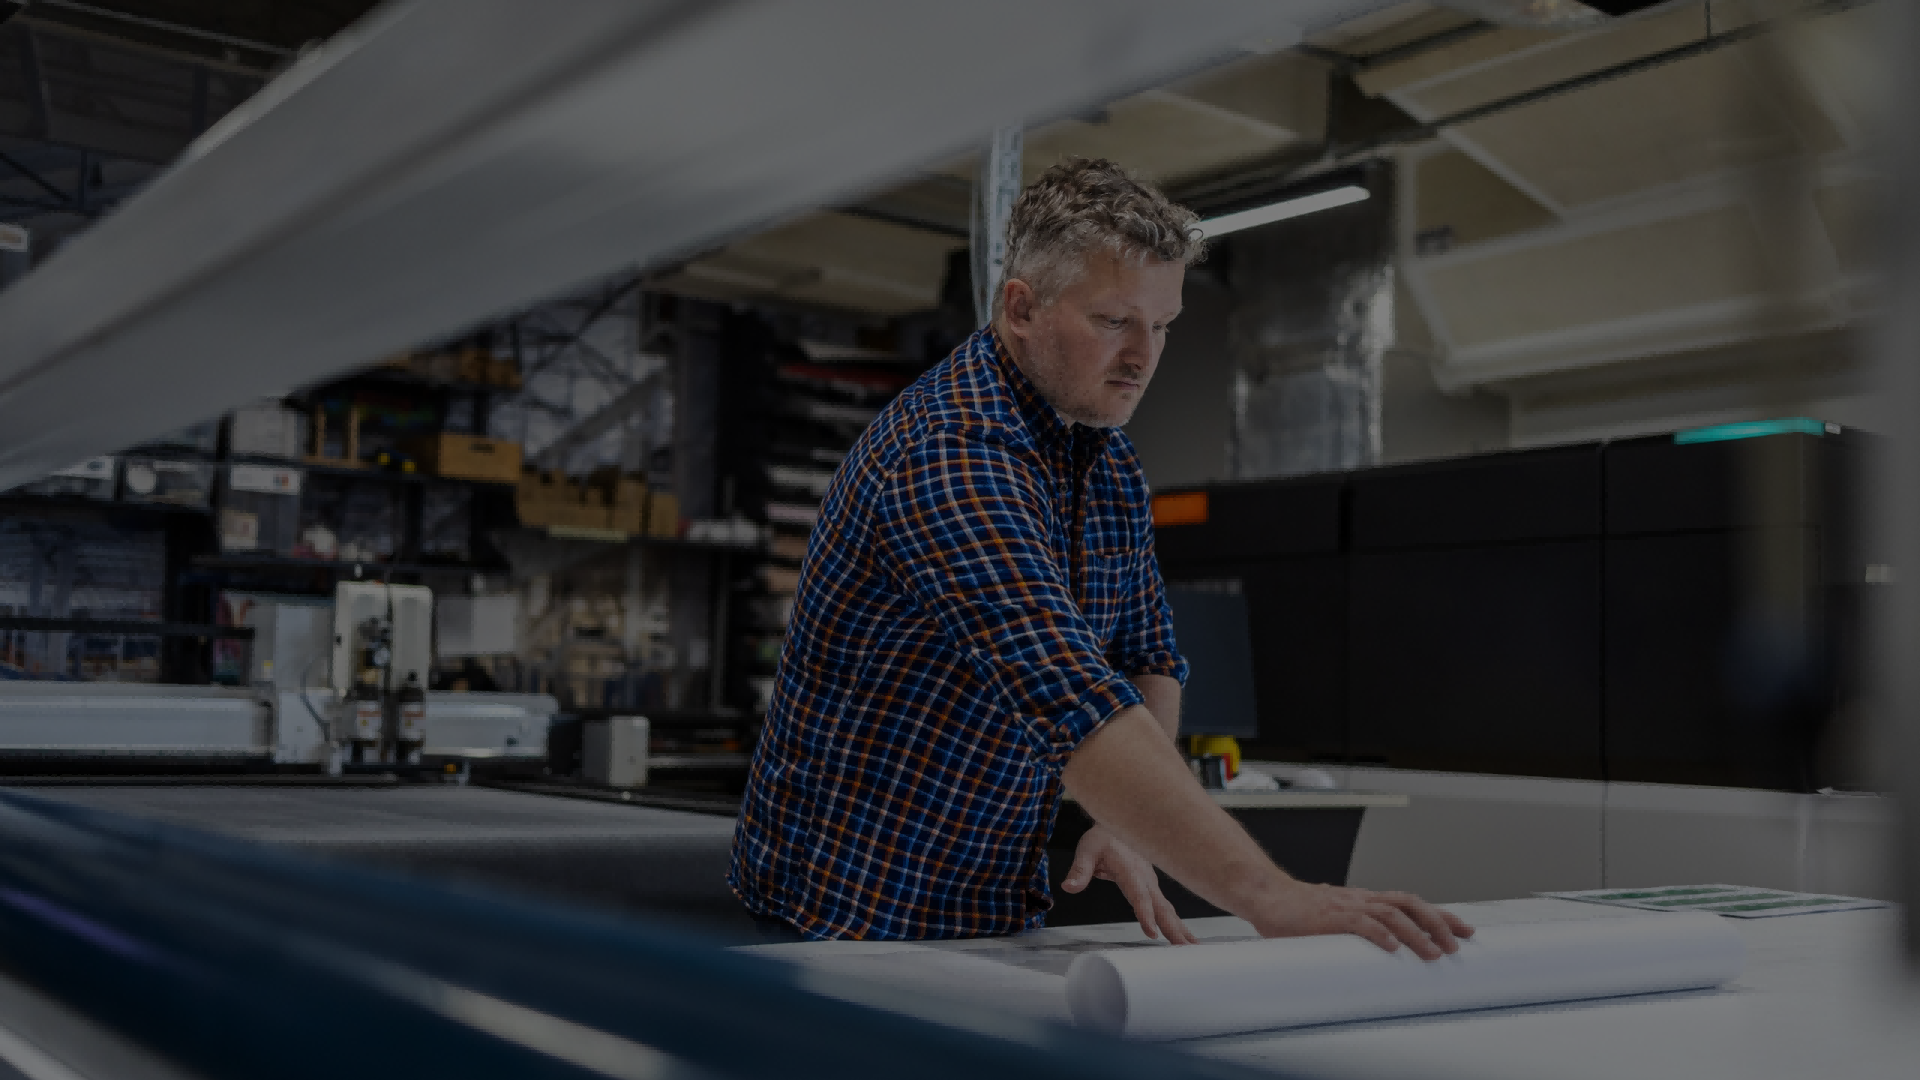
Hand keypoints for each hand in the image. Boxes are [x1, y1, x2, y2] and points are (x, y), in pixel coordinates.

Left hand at [1060, 825, 1197, 944]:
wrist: (1121, 822)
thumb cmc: (1104, 836)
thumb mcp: (1087, 849)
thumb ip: (1080, 869)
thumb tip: (1069, 886)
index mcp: (1130, 869)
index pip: (1139, 895)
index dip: (1145, 914)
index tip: (1152, 932)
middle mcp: (1145, 878)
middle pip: (1161, 906)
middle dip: (1173, 928)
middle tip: (1185, 948)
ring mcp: (1152, 883)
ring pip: (1167, 908)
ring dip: (1180, 928)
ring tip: (1192, 948)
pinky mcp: (1153, 887)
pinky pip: (1166, 907)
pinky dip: (1177, 923)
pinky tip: (1184, 937)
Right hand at [1243, 880, 1474, 960]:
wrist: (1266, 895)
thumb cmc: (1296, 911)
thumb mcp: (1334, 920)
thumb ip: (1356, 932)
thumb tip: (1378, 956)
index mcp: (1364, 901)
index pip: (1411, 903)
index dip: (1440, 916)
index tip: (1462, 930)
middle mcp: (1361, 900)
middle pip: (1410, 904)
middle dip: (1439, 923)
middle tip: (1458, 943)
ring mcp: (1347, 907)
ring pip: (1393, 913)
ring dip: (1417, 934)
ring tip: (1434, 953)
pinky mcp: (1329, 918)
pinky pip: (1360, 924)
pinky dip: (1380, 934)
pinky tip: (1393, 947)